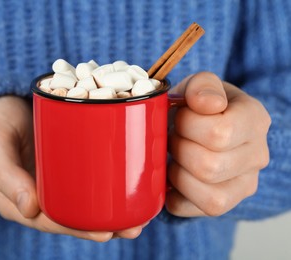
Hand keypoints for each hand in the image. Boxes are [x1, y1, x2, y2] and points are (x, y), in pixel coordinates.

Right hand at [0, 96, 142, 240]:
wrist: (2, 102)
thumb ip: (6, 173)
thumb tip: (29, 209)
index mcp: (18, 200)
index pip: (51, 222)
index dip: (78, 230)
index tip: (106, 233)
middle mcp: (39, 194)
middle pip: (73, 216)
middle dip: (103, 226)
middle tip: (134, 228)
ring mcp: (54, 180)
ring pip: (83, 202)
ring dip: (111, 212)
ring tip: (141, 216)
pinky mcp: (66, 164)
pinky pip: (86, 180)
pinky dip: (107, 186)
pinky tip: (129, 188)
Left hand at [166, 72, 270, 216]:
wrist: (201, 126)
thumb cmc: (196, 106)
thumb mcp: (198, 86)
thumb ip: (202, 86)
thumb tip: (208, 104)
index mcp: (254, 119)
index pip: (220, 133)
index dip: (187, 124)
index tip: (180, 115)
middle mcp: (257, 156)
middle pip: (210, 167)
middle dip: (179, 149)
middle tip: (174, 136)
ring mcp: (244, 185)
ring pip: (207, 196)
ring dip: (176, 173)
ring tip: (175, 155)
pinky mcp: (223, 205)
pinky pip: (189, 209)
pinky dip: (172, 193)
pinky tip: (172, 174)